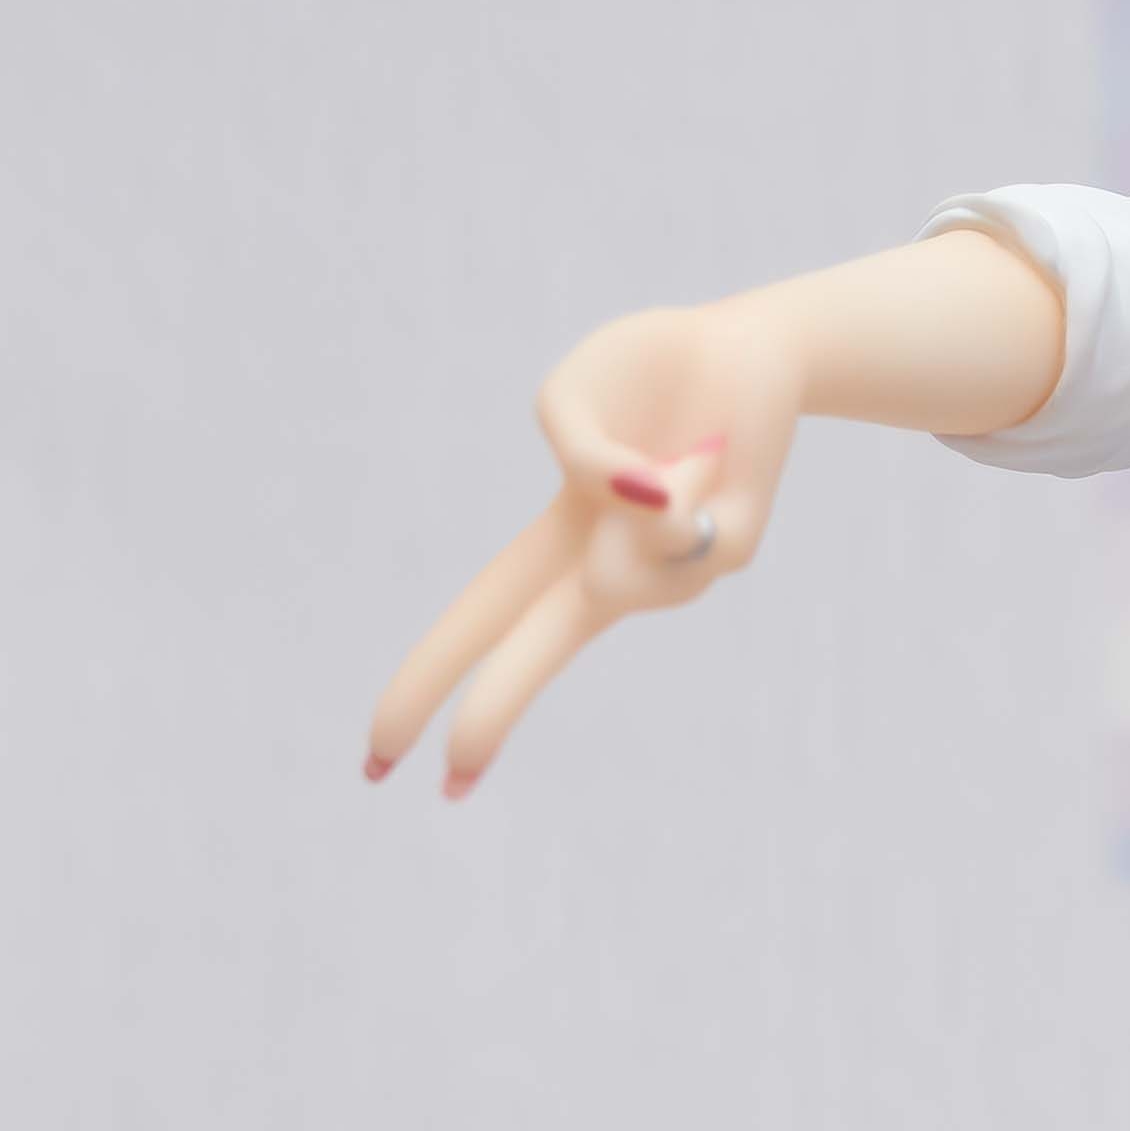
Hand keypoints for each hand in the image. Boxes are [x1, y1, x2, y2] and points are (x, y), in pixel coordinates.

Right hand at [364, 296, 806, 795]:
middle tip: (451, 782)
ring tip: (673, 447)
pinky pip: (674, 524)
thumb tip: (642, 509)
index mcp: (554, 542)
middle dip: (492, 709)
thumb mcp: (570, 394)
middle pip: (535, 652)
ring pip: (611, 582)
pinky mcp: (728, 553)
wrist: (747, 348)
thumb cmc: (647, 372)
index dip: (426, 679)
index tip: (382, 756)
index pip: (479, 617)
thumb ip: (579, 455)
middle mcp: (609, 570)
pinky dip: (682, 472)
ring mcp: (671, 572)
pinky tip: (712, 456)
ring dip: (627, 486)